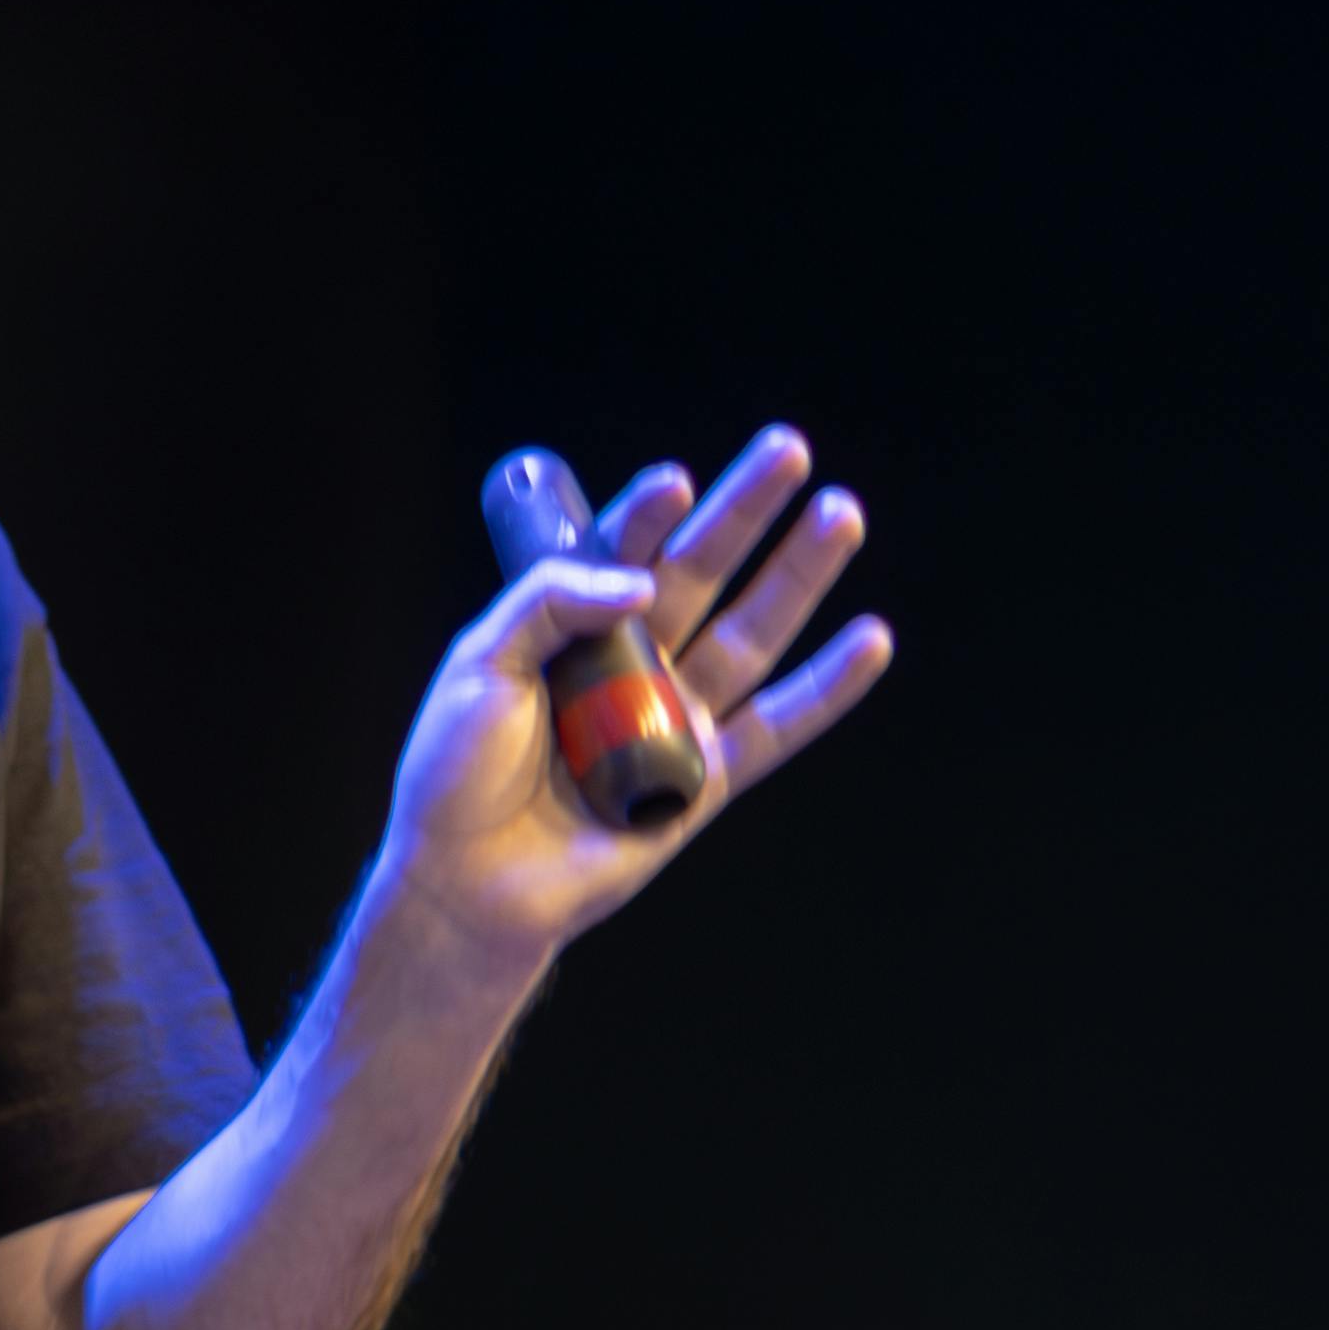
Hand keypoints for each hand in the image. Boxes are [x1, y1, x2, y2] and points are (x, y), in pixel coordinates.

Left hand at [376, 424, 892, 985]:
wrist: (466, 881)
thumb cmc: (456, 774)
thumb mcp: (482, 662)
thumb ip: (550, 600)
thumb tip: (640, 581)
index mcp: (575, 627)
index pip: (626, 549)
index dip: (651, 513)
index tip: (675, 482)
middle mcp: (633, 662)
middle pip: (702, 572)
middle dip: (746, 510)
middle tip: (789, 448)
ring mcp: (674, 717)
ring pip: (750, 633)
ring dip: (799, 573)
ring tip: (841, 511)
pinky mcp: (705, 778)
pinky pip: (778, 726)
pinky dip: (827, 688)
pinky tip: (872, 639)